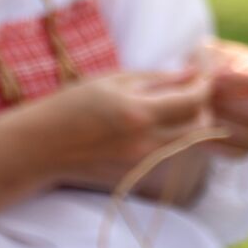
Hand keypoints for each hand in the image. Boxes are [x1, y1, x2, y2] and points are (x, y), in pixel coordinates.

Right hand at [41, 69, 213, 193]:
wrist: (43, 146)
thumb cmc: (73, 104)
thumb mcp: (114, 80)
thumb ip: (157, 79)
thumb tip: (191, 73)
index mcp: (138, 113)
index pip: (191, 101)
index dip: (204, 86)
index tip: (204, 75)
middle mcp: (145, 143)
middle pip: (198, 128)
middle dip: (203, 107)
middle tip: (195, 90)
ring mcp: (142, 162)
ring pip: (188, 144)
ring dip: (192, 124)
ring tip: (180, 105)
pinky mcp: (137, 174)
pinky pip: (169, 155)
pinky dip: (176, 139)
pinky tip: (162, 123)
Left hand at [198, 39, 247, 155]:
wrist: (207, 89)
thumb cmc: (211, 64)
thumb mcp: (211, 52)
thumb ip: (211, 59)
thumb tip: (211, 76)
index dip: (238, 81)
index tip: (212, 78)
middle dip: (226, 106)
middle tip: (202, 99)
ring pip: (247, 135)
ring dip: (219, 125)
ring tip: (198, 113)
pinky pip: (237, 153)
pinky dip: (216, 145)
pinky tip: (197, 132)